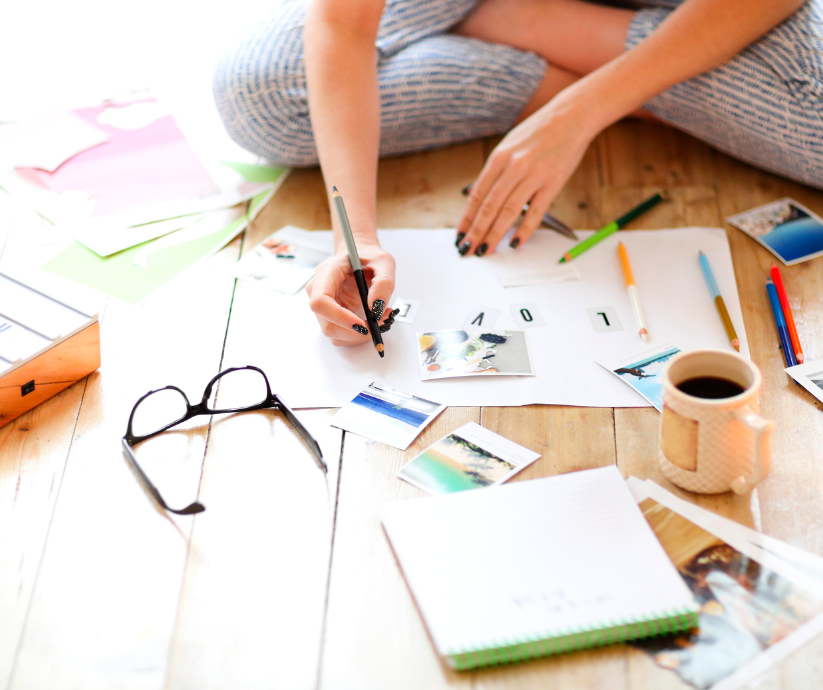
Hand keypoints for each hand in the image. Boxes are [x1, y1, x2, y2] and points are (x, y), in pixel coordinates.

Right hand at [306, 243, 395, 345]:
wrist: (362, 258)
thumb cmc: (369, 257)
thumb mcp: (384, 262)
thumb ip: (384, 283)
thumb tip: (376, 307)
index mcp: (326, 273)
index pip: (320, 302)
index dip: (339, 317)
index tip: (361, 324)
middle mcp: (318, 291)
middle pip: (327, 324)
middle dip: (354, 332)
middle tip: (379, 324)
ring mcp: (323, 306)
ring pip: (334, 333)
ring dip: (358, 335)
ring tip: (380, 319)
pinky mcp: (332, 316)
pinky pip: (341, 333)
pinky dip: (358, 334)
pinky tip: (372, 321)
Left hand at [456, 100, 595, 255]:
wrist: (572, 115)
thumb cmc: (539, 132)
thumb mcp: (509, 145)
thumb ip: (495, 171)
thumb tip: (477, 196)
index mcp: (498, 157)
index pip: (477, 195)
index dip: (466, 219)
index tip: (460, 235)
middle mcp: (513, 166)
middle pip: (489, 207)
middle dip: (476, 232)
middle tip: (467, 250)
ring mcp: (533, 175)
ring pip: (508, 211)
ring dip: (494, 235)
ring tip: (486, 251)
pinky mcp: (553, 182)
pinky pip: (535, 212)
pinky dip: (524, 230)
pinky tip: (515, 243)